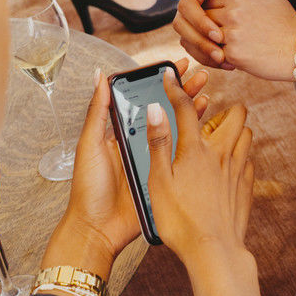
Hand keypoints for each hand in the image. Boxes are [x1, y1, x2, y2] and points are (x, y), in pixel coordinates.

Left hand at [41, 61, 208, 279]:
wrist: (97, 229)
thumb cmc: (88, 188)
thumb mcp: (89, 145)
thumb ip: (97, 111)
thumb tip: (99, 75)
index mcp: (120, 131)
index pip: (143, 98)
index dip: (160, 81)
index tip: (176, 66)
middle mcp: (139, 141)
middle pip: (164, 109)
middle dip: (182, 91)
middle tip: (199, 76)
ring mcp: (154, 158)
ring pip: (177, 127)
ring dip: (192, 109)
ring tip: (207, 94)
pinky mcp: (164, 175)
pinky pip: (182, 153)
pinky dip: (195, 137)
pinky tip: (207, 125)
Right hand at [147, 68, 261, 295]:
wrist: (214, 251)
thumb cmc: (181, 220)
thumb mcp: (159, 181)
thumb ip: (159, 143)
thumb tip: (157, 110)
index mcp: (196, 150)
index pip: (186, 108)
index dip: (176, 88)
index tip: (170, 76)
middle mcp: (222, 153)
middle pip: (236, 113)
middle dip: (224, 107)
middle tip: (206, 119)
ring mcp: (238, 169)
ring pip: (247, 134)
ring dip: (235, 131)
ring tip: (217, 142)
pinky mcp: (247, 187)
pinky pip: (249, 161)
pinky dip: (240, 157)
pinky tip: (227, 169)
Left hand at [175, 0, 295, 78]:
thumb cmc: (284, 19)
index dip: (218, 9)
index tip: (232, 18)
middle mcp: (232, 12)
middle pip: (204, 17)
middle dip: (212, 25)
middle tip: (231, 33)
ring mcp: (231, 33)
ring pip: (206, 35)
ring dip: (214, 40)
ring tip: (234, 44)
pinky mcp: (233, 54)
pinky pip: (214, 53)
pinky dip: (221, 55)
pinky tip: (238, 55)